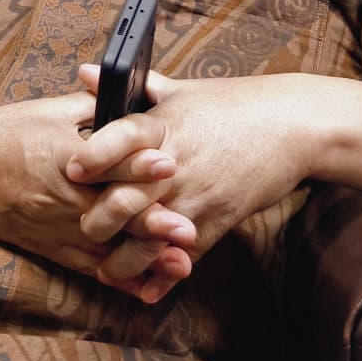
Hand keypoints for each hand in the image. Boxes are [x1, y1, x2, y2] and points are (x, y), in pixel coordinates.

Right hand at [0, 91, 194, 290]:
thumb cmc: (0, 133)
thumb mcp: (47, 110)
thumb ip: (94, 105)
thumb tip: (135, 96)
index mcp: (60, 156)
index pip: (105, 161)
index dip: (138, 163)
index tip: (169, 163)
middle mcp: (58, 196)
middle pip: (111, 212)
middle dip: (150, 222)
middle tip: (187, 228)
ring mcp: (53, 227)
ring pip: (104, 247)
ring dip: (143, 256)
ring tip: (179, 262)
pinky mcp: (49, 246)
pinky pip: (87, 267)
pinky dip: (118, 277)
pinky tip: (148, 284)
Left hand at [68, 68, 313, 299]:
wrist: (291, 126)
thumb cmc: (234, 104)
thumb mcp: (182, 90)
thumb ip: (133, 88)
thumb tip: (84, 71)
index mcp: (162, 124)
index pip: (118, 139)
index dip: (92, 157)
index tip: (71, 171)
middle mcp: (173, 163)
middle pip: (123, 199)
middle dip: (97, 222)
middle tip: (82, 229)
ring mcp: (195, 195)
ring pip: (147, 239)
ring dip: (124, 261)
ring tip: (107, 271)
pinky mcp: (216, 221)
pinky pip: (182, 257)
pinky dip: (163, 276)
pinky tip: (147, 289)